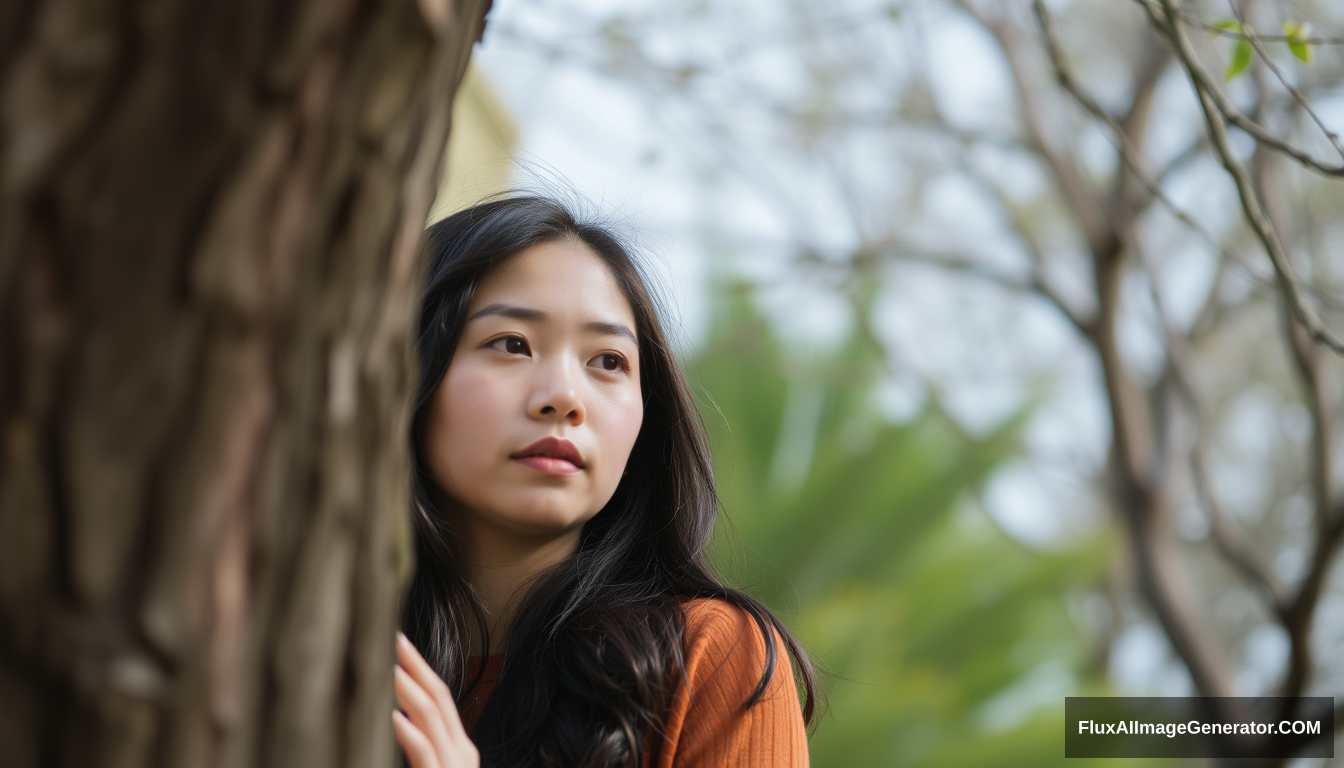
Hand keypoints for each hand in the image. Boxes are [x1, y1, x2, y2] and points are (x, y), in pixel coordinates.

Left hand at [393, 633, 479, 767]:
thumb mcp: (436, 765)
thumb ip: (425, 744)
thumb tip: (404, 718)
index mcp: (459, 746)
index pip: (442, 698)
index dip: (423, 670)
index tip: (405, 650)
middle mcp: (460, 751)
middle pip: (439, 697)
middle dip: (418, 666)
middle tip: (400, 642)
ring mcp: (453, 765)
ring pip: (432, 717)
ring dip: (412, 689)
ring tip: (395, 670)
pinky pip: (424, 750)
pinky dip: (409, 732)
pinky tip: (395, 717)